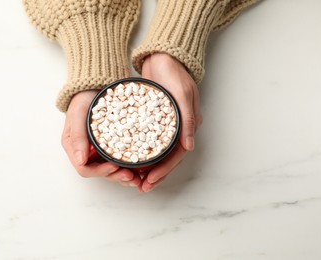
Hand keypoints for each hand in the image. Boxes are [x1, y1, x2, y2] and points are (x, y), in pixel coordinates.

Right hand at [62, 90, 141, 186]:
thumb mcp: (78, 114)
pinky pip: (120, 160)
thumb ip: (77, 136)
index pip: (85, 169)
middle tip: (132, 177)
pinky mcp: (112, 145)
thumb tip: (80, 160)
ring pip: (111, 170)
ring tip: (139, 177)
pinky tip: (141, 167)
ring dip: (124, 176)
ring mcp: (100, 150)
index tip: (115, 167)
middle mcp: (87, 152)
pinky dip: (129, 166)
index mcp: (75, 148)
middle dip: (116, 177)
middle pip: (101, 172)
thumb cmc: (84, 99)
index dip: (100, 172)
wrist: (96, 86)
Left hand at [139, 53, 202, 191]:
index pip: (177, 155)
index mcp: (188, 124)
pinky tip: (131, 159)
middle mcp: (178, 128)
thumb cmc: (174, 72)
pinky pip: (149, 141)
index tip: (150, 181)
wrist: (163, 55)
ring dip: (148, 167)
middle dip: (155, 174)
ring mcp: (166, 124)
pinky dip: (142, 152)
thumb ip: (187, 119)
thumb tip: (189, 147)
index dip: (164, 170)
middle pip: (167, 158)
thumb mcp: (181, 94)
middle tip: (140, 187)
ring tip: (135, 179)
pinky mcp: (154, 119)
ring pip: (158, 152)